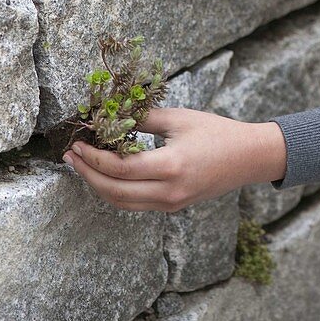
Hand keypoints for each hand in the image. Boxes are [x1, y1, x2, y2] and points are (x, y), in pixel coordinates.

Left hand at [62, 107, 287, 211]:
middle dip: (87, 174)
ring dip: (98, 185)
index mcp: (170, 167)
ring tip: (82, 165)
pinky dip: (115, 190)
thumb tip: (109, 114)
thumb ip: (143, 118)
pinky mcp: (172, 206)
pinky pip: (135, 203)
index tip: (77, 143)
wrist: (248, 157)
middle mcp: (168, 192)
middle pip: (113, 192)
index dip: (93, 158)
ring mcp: (170, 204)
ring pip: (121, 203)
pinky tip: (106, 173)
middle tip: (70, 156)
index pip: (119, 169)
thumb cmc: (215, 131)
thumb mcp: (179, 118)